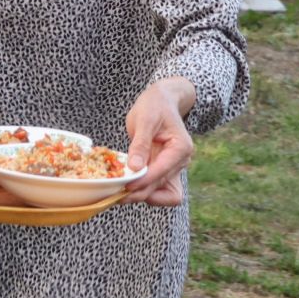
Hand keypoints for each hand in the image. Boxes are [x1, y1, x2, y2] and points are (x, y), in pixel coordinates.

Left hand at [123, 78, 196, 206]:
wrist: (160, 101)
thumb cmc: (154, 106)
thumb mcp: (145, 120)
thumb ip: (140, 144)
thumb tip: (135, 168)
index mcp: (181, 148)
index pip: (162, 171)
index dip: (144, 181)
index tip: (126, 186)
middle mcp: (181, 161)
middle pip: (162, 186)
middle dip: (141, 192)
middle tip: (117, 195)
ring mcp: (173, 167)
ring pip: (162, 192)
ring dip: (143, 195)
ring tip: (120, 194)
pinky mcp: (163, 169)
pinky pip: (158, 188)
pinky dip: (144, 191)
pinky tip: (126, 188)